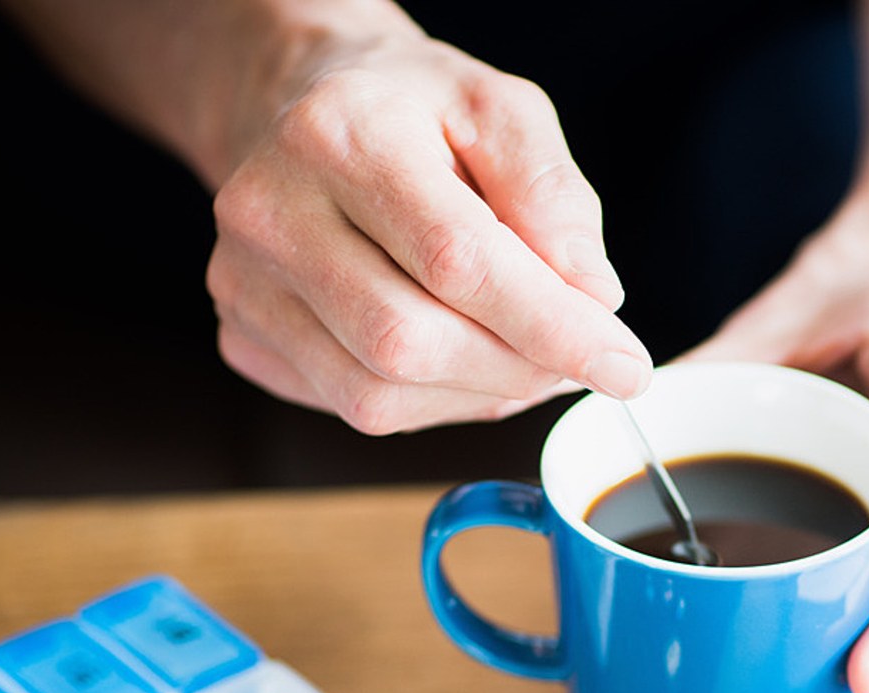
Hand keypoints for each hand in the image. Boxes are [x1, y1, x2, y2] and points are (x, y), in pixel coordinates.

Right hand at [206, 30, 650, 433]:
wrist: (294, 109)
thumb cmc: (406, 112)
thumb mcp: (498, 110)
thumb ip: (553, 195)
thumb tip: (591, 300)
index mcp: (341, 136)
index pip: (458, 261)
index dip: (551, 328)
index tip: (624, 364)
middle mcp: (272, 214)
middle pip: (410, 344)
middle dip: (515, 370)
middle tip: (573, 361)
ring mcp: (244, 285)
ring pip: (378, 396)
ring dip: (475, 395)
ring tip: (520, 358)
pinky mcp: (244, 336)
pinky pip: (353, 406)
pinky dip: (428, 402)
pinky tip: (456, 359)